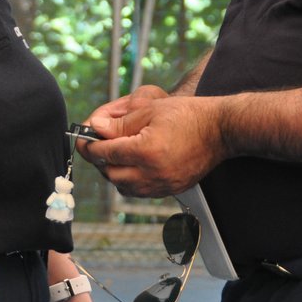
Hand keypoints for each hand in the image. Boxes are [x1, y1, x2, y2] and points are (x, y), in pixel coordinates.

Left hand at [80, 89, 223, 197]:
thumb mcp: (150, 110)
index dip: (88, 146)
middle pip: (110, 173)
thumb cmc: (188, 115)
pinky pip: (140, 192)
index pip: (105, 153)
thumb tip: (95, 128)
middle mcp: (153, 173)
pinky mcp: (170, 190)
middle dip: (100, 159)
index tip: (82, 139)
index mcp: (146, 151)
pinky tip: (133, 165)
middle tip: (99, 145)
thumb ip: (120, 123)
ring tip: (117, 154)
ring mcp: (162, 185)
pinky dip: (130, 181)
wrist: (220, 130)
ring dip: (114, 172)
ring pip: (123, 186)